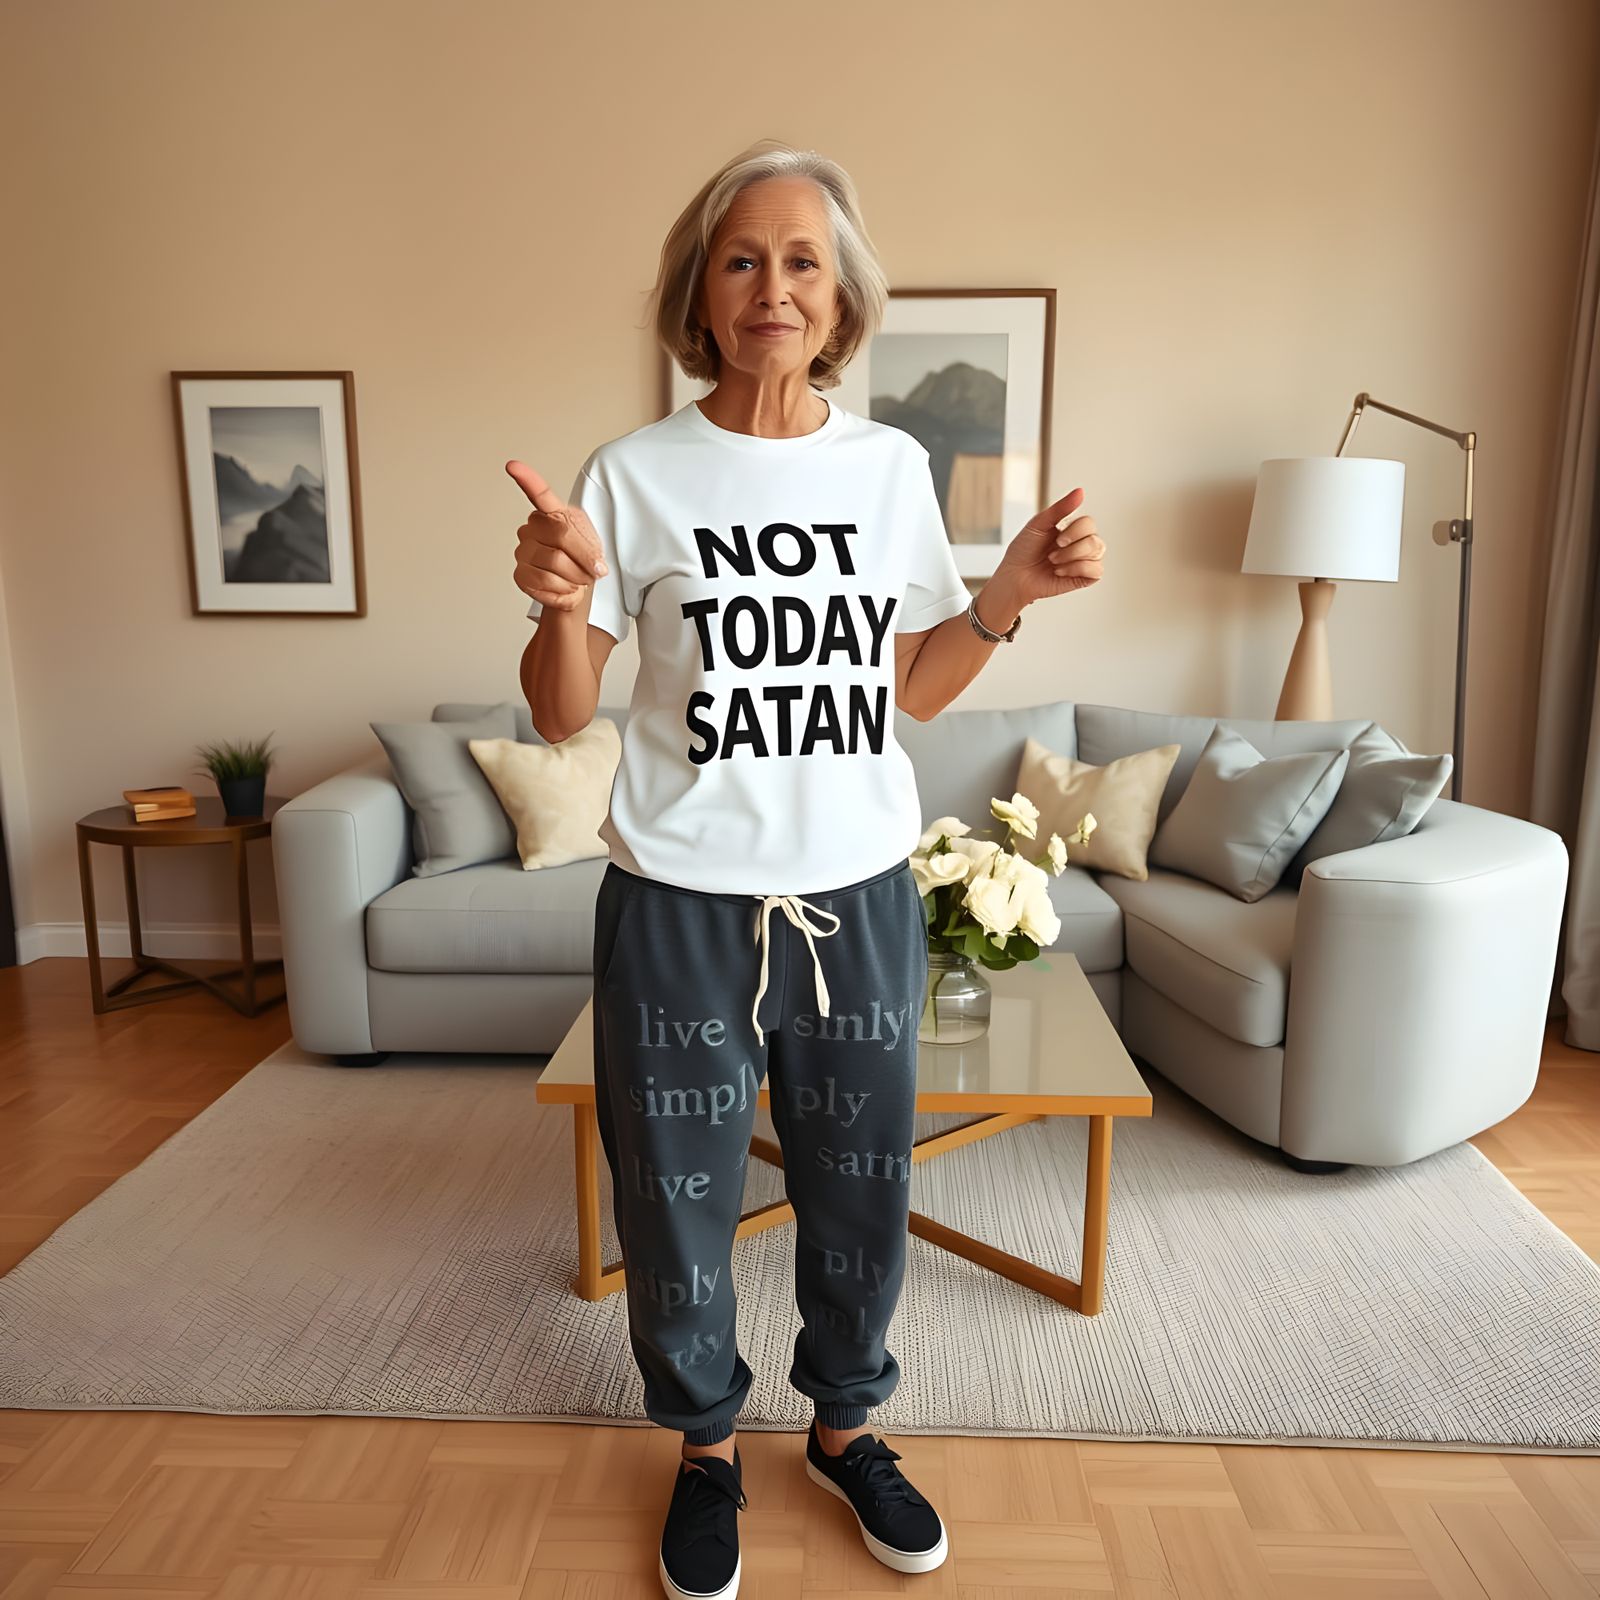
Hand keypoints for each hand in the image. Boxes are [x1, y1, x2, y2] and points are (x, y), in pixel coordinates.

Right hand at [506, 460, 608, 611]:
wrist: (576, 587)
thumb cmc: (583, 562)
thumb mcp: (595, 548)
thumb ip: (593, 551)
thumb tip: (594, 566)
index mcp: (553, 514)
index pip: (540, 494)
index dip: (527, 479)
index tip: (513, 466)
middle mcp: (532, 528)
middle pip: (561, 535)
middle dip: (584, 557)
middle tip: (594, 570)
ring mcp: (522, 550)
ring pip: (555, 562)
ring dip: (576, 577)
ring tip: (578, 579)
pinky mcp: (520, 574)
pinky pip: (545, 582)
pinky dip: (564, 590)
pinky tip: (565, 587)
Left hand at [994, 486, 1105, 608]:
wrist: (1014, 576)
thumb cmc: (1024, 550)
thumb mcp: (1039, 524)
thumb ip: (1060, 508)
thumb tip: (1080, 491)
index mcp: (1071, 529)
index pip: (1089, 523)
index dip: (1075, 531)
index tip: (1057, 540)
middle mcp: (1081, 544)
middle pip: (1095, 539)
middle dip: (1072, 548)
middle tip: (1052, 555)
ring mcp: (1084, 561)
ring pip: (1097, 553)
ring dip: (1071, 558)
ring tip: (1054, 563)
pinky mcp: (1084, 578)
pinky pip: (1097, 571)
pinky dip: (1077, 569)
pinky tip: (1060, 572)